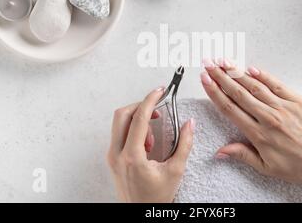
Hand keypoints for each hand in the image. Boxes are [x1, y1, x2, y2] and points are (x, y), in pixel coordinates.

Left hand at [107, 87, 194, 202]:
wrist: (141, 213)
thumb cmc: (156, 197)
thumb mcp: (175, 170)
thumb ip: (184, 144)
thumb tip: (190, 124)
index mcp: (131, 156)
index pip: (138, 119)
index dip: (150, 100)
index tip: (160, 91)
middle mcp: (116, 154)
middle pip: (122, 115)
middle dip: (140, 106)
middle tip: (157, 108)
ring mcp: (112, 156)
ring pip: (119, 123)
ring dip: (138, 120)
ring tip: (153, 138)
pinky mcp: (112, 158)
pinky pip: (120, 134)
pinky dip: (134, 130)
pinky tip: (147, 144)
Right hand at [200, 60, 301, 190]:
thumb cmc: (298, 168)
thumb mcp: (266, 168)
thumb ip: (242, 154)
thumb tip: (219, 152)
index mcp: (258, 135)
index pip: (230, 108)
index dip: (215, 92)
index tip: (205, 80)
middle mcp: (269, 118)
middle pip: (238, 93)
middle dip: (220, 77)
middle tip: (208, 64)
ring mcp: (284, 108)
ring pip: (255, 86)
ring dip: (237, 72)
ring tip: (224, 62)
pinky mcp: (298, 101)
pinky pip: (277, 85)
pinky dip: (263, 75)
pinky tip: (250, 68)